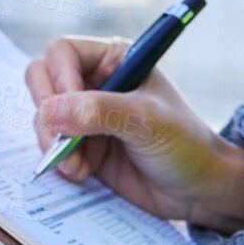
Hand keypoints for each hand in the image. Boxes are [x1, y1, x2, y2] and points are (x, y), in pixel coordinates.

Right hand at [23, 35, 243, 233]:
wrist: (200, 191)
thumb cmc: (186, 144)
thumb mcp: (146, 122)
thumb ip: (99, 112)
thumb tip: (50, 111)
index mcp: (115, 59)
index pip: (63, 53)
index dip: (59, 78)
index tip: (68, 110)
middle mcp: (96, 82)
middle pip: (43, 80)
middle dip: (47, 112)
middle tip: (60, 141)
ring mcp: (87, 116)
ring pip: (44, 116)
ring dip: (53, 142)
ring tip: (77, 166)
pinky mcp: (84, 146)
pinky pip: (52, 146)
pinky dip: (59, 160)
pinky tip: (81, 173)